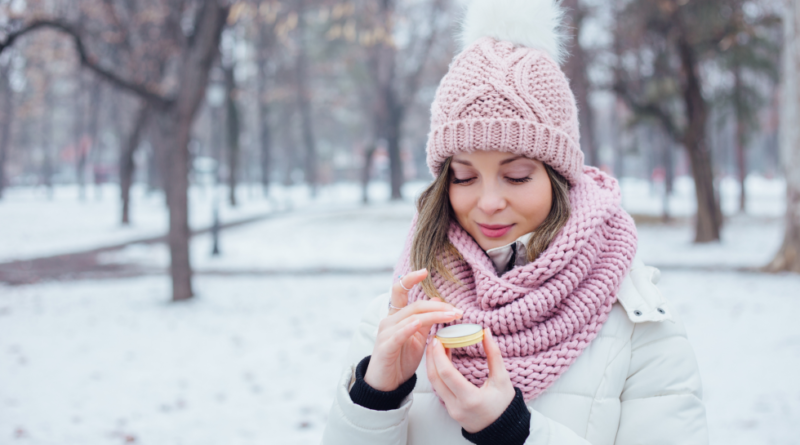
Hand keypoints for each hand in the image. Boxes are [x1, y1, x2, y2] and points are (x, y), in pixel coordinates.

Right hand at [364, 269, 463, 391]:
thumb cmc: (400, 360)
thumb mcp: (417, 338)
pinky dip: (408, 328)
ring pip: (411, 317)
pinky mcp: (385, 347)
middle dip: (438, 306)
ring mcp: (385, 333)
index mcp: (396, 317)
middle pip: (415, 306)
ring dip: (433, 315)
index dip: (410, 279)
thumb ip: (425, 320)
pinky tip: (418, 324)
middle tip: (457, 311)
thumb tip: (437, 299)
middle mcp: (389, 321)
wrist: (386, 384)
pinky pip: (398, 334)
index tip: (424, 271)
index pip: (399, 291)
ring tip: (451, 316)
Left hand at [426, 328, 515, 432]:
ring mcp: (451, 409)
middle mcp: (457, 406)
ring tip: (437, 346)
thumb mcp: (502, 379)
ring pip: (434, 383)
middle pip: (435, 378)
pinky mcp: (449, 409)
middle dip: (431, 356)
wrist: (503, 429)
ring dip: (433, 364)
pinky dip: (438, 372)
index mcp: (470, 399)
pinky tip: (442, 360)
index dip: (439, 355)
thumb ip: (494, 354)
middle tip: (434, 338)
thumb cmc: (505, 404)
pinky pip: (439, 388)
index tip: (438, 339)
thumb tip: (485, 331)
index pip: (447, 374)